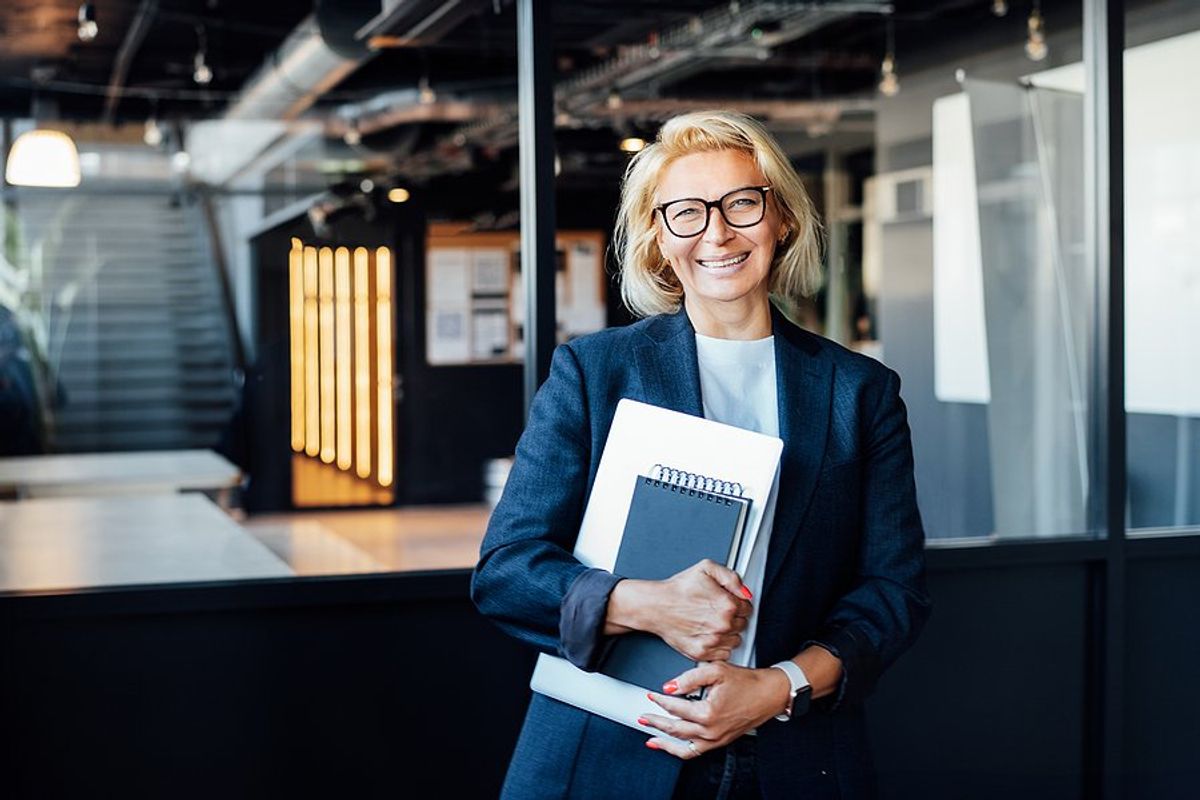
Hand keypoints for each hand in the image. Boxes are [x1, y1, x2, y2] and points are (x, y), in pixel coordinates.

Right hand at [609, 559, 751, 661]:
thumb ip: (732, 577)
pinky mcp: (702, 653)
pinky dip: (718, 645)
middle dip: (733, 618)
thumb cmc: (678, 589)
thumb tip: (746, 591)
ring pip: (735, 640)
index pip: (748, 608)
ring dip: (727, 633)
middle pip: (743, 625)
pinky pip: (723, 653)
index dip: (738, 603)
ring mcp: (713, 641)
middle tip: (715, 610)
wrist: (656, 605)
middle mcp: (722, 625)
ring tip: (710, 622)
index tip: (727, 602)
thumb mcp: (706, 568)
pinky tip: (707, 634)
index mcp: (727, 605)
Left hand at [639, 662, 789, 758]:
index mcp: (708, 712)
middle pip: (674, 728)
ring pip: (682, 745)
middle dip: (655, 722)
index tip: (651, 695)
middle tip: (642, 717)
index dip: (660, 701)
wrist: (769, 694)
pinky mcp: (720, 742)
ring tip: (650, 736)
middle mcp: (711, 730)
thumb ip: (690, 678)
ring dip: (664, 741)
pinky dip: (680, 751)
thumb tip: (670, 686)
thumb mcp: (716, 670)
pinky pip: (695, 752)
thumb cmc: (748, 682)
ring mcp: (715, 739)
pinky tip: (671, 746)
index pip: (675, 707)